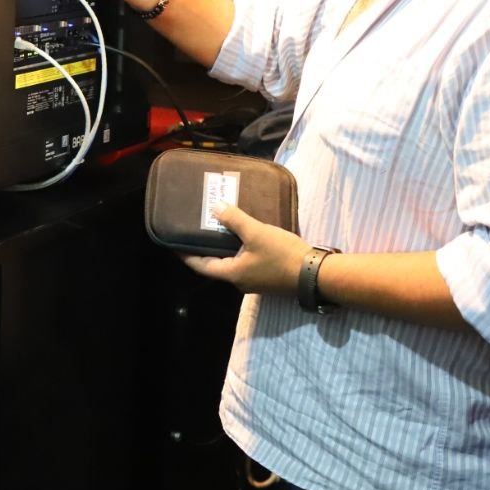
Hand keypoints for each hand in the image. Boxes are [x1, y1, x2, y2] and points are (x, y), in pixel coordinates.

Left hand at [183, 203, 309, 295]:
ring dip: (222, 247)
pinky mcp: (265, 276)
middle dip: (204, 248)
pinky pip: (244, 262)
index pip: (200, 266)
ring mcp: (253, 281)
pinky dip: (237, 249)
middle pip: (214, 265)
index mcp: (232, 274)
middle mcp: (239, 281)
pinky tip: (241, 234)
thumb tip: (216, 208)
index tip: (173, 243)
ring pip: (230, 263)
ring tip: (217, 227)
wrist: (315, 273)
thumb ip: (235, 220)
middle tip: (197, 230)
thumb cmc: (282, 255)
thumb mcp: (257, 233)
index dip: (185, 255)